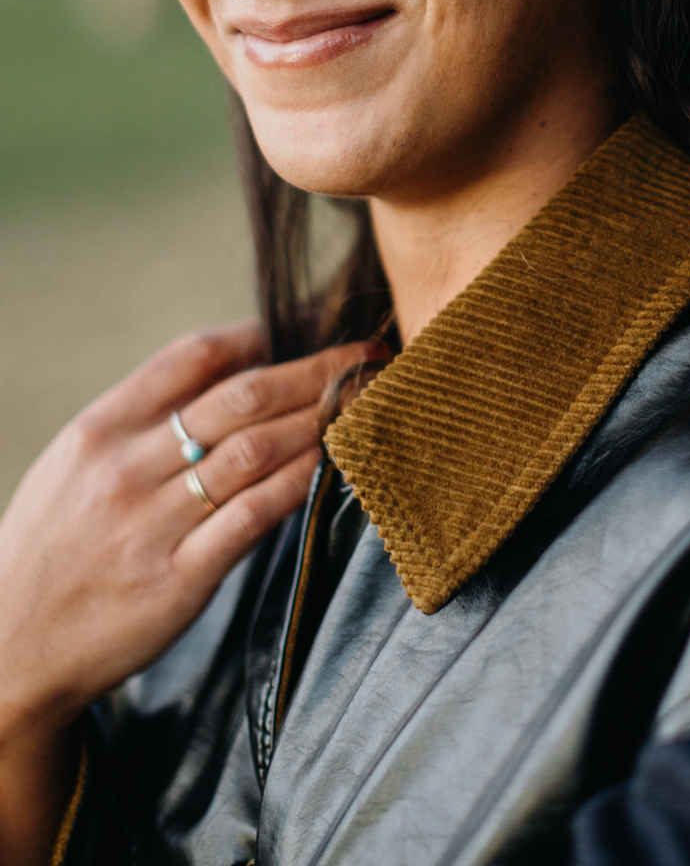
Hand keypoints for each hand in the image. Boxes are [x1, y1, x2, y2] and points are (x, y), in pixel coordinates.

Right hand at [0, 322, 375, 863]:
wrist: (9, 650)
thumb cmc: (52, 547)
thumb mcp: (74, 465)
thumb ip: (143, 417)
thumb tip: (232, 364)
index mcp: (99, 430)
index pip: (192, 355)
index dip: (259, 335)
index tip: (305, 327)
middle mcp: (125, 470)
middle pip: (240, 397)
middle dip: (314, 370)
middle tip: (366, 354)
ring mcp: (153, 526)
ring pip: (256, 451)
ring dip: (319, 420)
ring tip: (362, 403)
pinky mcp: (179, 581)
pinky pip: (254, 518)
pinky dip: (300, 482)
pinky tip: (332, 463)